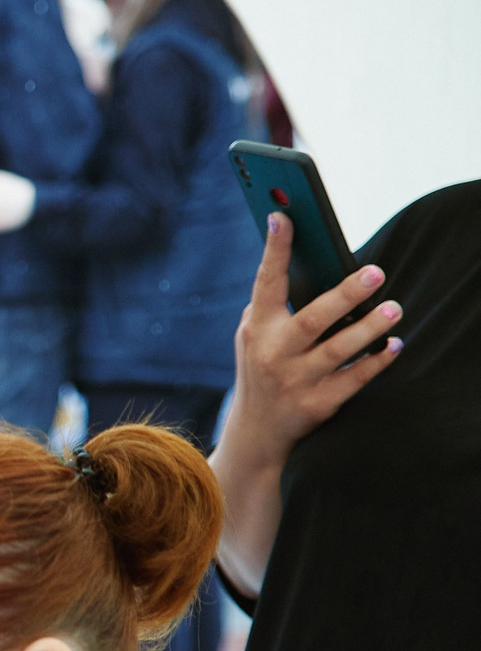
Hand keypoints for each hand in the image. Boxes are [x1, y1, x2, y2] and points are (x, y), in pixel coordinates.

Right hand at [210, 218, 402, 592]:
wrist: (256, 434)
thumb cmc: (263, 367)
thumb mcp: (255, 335)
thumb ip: (275, 302)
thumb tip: (311, 256)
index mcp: (256, 330)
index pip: (266, 284)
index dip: (274, 250)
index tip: (283, 216)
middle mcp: (273, 355)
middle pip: (311, 321)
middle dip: (343, 296)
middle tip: (376, 272)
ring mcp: (295, 383)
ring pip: (338, 352)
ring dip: (369, 330)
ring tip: (394, 309)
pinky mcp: (317, 406)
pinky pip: (354, 382)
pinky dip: (376, 364)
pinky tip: (395, 346)